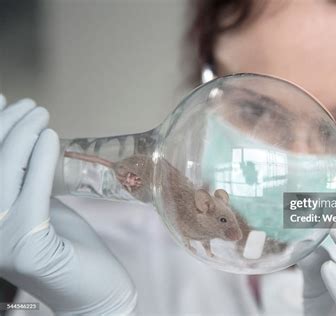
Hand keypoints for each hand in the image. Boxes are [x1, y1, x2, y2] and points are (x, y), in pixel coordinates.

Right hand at [0, 96, 136, 314]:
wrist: (91, 289)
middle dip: (5, 126)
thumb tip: (18, 132)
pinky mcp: (25, 247)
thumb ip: (22, 175)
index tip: (2, 101)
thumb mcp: (36, 202)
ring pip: (3, 173)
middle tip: (31, 106)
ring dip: (22, 135)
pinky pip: (32, 192)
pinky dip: (39, 161)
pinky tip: (50, 138)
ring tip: (41, 114)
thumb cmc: (65, 245)